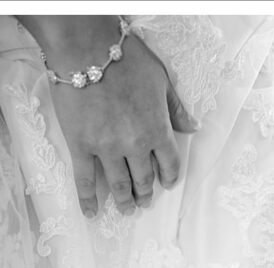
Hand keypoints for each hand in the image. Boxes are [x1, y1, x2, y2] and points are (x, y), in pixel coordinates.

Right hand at [25, 16, 198, 216]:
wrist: (87, 49)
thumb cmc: (126, 59)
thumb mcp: (160, 79)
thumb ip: (175, 108)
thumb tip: (192, 128)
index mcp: (157, 128)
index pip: (169, 163)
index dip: (170, 176)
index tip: (167, 184)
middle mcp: (134, 145)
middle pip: (144, 178)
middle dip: (146, 193)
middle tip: (144, 202)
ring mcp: (106, 149)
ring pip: (119, 184)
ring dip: (124, 200)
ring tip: (127, 210)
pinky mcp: (81, 148)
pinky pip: (85, 181)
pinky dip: (88, 200)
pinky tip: (91, 213)